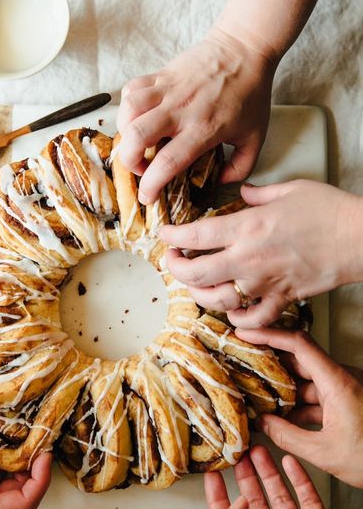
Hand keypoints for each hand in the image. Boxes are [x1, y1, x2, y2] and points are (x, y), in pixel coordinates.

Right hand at [116, 26, 275, 203]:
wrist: (246, 48)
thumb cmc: (251, 93)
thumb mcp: (255, 138)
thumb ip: (241, 167)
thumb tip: (221, 183)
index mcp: (203, 129)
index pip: (167, 162)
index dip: (151, 184)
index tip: (148, 197)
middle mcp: (180, 110)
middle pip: (137, 137)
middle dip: (129, 160)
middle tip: (141, 166)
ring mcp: (168, 89)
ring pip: (128, 110)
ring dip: (124, 132)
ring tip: (136, 141)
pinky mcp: (161, 74)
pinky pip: (131, 89)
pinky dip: (127, 106)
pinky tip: (138, 116)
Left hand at [160, 180, 362, 326]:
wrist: (361, 238)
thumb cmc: (329, 210)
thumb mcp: (289, 190)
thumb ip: (258, 193)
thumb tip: (243, 192)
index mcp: (246, 227)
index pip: (194, 235)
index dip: (172, 236)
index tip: (165, 234)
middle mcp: (248, 259)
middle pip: (195, 273)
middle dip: (175, 268)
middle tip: (173, 260)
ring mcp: (264, 283)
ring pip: (216, 299)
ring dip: (198, 294)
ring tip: (194, 285)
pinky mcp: (282, 299)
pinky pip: (253, 318)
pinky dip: (238, 319)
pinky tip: (232, 310)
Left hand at [205, 445, 362, 508]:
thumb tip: (237, 501)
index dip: (217, 492)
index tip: (213, 468)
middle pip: (252, 499)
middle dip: (243, 475)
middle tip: (238, 451)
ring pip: (278, 494)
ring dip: (267, 471)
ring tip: (258, 449)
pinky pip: (308, 497)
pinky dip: (299, 477)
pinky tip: (290, 461)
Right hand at [234, 328, 362, 487]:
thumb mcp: (324, 453)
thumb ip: (287, 436)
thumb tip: (261, 424)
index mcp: (338, 382)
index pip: (299, 344)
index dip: (269, 334)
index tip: (245, 333)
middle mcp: (343, 379)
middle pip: (299, 360)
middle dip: (270, 364)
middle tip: (242, 365)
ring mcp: (347, 390)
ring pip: (307, 381)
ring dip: (284, 389)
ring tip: (257, 396)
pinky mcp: (349, 402)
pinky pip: (318, 395)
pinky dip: (299, 403)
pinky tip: (282, 417)